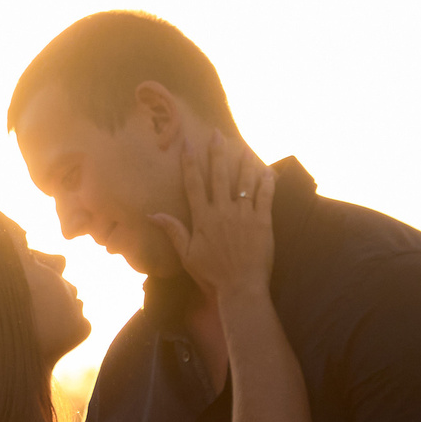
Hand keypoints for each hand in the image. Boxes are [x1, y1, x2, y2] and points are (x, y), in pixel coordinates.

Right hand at [153, 129, 273, 295]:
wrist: (240, 287)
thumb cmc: (212, 274)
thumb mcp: (187, 254)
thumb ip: (173, 231)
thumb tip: (152, 215)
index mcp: (203, 218)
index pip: (194, 184)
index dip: (190, 163)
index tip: (188, 145)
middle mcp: (223, 211)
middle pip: (219, 176)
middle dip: (217, 153)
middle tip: (217, 134)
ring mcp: (244, 215)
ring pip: (244, 182)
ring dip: (244, 163)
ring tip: (244, 147)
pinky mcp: (263, 221)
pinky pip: (266, 196)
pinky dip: (267, 182)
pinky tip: (267, 171)